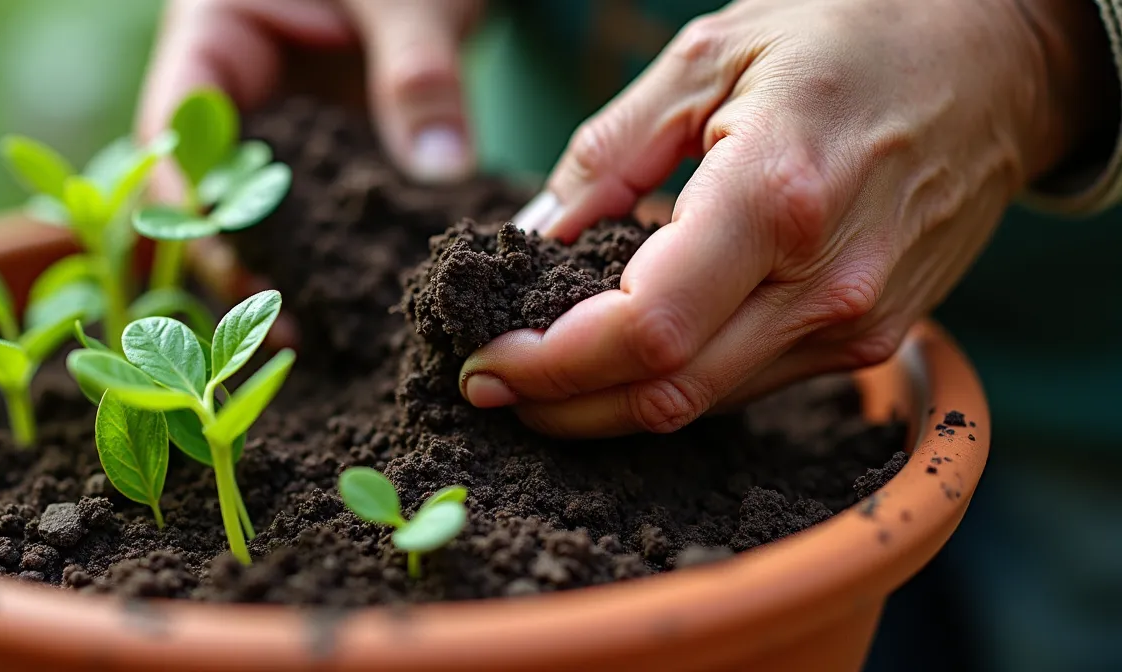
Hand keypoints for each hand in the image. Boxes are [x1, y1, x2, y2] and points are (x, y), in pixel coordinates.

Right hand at [134, 0, 481, 339]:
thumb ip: (419, 73)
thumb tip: (440, 171)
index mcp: (217, 32)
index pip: (176, 125)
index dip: (189, 198)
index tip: (228, 258)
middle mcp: (236, 86)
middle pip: (204, 183)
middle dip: (232, 255)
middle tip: (273, 323)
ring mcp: (280, 122)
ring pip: (255, 205)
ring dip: (276, 267)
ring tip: (309, 336)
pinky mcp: (327, 149)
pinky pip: (315, 206)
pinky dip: (328, 252)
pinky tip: (351, 301)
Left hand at [461, 0, 1116, 437]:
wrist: (994, 69)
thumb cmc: (851, 38)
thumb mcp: (709, 56)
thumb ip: (609, 152)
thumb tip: (533, 235)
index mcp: (776, 199)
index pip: (643, 329)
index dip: (550, 365)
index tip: (483, 359)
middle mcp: (825, 285)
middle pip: (663, 392)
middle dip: (558, 403)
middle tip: (485, 383)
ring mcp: (854, 324)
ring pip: (701, 403)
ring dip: (606, 402)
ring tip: (538, 372)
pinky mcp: (868, 340)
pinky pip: (745, 385)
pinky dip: (669, 380)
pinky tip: (623, 350)